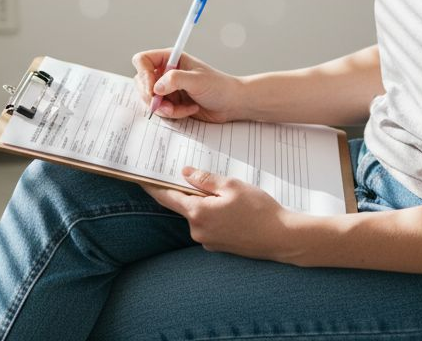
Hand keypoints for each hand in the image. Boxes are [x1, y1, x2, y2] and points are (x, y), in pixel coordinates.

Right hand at [131, 49, 245, 122]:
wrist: (231, 103)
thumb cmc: (219, 86)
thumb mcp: (197, 80)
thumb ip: (175, 80)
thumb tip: (155, 87)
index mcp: (170, 58)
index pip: (142, 60)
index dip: (143, 75)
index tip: (152, 90)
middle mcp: (165, 72)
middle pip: (141, 82)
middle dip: (152, 98)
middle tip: (166, 106)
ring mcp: (167, 88)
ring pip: (150, 99)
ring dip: (164, 108)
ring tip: (182, 109)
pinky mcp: (171, 102)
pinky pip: (161, 110)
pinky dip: (173, 114)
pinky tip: (189, 110)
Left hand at [139, 167, 305, 262]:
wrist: (281, 238)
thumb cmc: (259, 210)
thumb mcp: (232, 186)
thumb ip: (205, 180)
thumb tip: (185, 174)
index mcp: (197, 212)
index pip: (167, 197)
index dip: (152, 186)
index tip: (140, 177)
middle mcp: (197, 230)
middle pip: (184, 205)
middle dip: (189, 191)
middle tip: (198, 175)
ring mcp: (208, 241)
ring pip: (199, 215)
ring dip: (206, 203)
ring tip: (228, 194)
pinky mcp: (219, 246)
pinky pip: (210, 225)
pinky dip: (215, 215)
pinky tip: (233, 209)